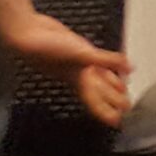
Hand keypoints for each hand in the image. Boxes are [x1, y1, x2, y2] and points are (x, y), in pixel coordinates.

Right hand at [2, 11, 132, 127]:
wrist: (26, 32)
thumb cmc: (45, 48)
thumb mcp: (80, 55)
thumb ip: (105, 61)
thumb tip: (129, 67)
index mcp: (79, 82)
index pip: (95, 103)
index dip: (105, 113)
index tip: (116, 123)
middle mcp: (79, 75)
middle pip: (99, 92)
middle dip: (112, 101)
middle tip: (127, 107)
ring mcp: (77, 63)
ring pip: (98, 78)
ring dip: (110, 84)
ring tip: (124, 89)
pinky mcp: (76, 50)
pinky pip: (95, 60)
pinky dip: (107, 62)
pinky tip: (115, 61)